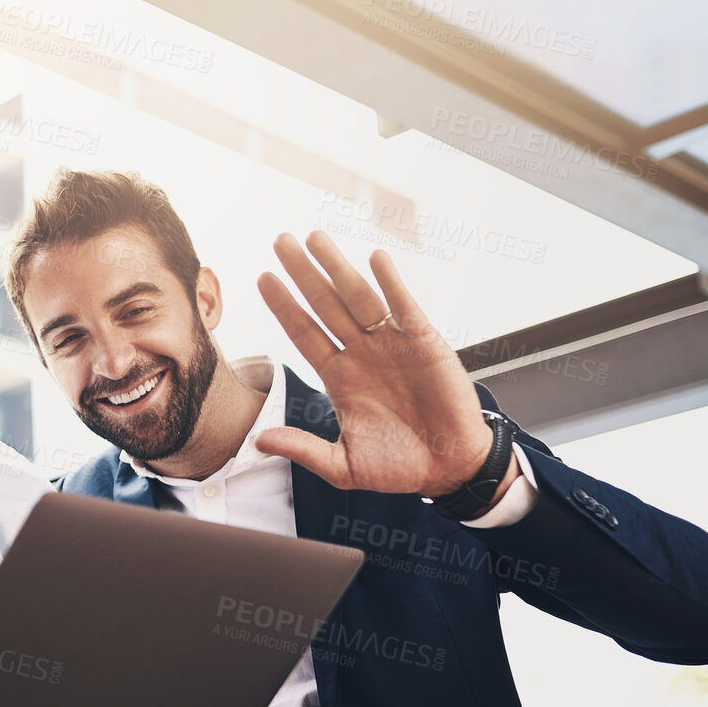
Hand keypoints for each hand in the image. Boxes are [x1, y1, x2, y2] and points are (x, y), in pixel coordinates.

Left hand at [255, 232, 515, 499]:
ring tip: (315, 238)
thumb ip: (303, 449)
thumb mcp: (342, 465)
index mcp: (339, 376)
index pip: (303, 333)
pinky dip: (391, 283)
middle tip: (280, 241)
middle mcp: (361, 353)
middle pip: (324, 305)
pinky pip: (404, 308)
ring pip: (358, 298)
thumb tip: (259, 441)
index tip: (262, 278)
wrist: (448, 468)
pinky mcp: (424, 343)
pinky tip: (375, 260)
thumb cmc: (397, 466)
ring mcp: (391, 345)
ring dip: (337, 268)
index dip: (283, 306)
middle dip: (302, 273)